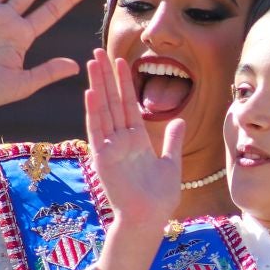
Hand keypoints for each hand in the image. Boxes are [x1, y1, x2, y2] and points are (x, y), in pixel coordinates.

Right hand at [84, 49, 183, 229]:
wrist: (149, 218)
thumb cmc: (159, 197)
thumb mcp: (171, 163)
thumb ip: (172, 141)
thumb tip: (178, 120)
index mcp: (136, 139)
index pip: (128, 104)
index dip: (124, 82)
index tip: (120, 61)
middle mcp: (120, 139)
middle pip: (112, 101)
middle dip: (105, 76)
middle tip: (97, 50)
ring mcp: (110, 147)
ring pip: (102, 110)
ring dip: (97, 86)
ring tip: (91, 63)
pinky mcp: (102, 158)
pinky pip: (97, 131)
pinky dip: (93, 112)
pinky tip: (90, 92)